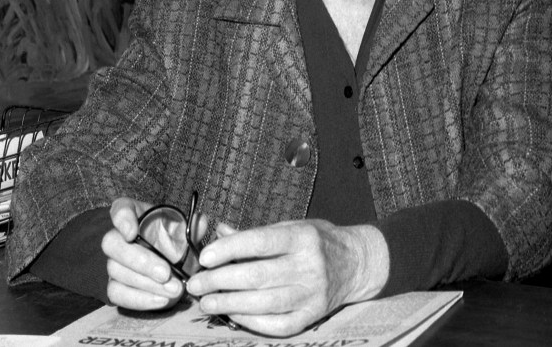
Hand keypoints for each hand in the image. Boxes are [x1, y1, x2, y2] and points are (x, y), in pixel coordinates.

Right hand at [101, 196, 206, 310]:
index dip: (122, 219)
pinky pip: (117, 294)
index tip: (132, 232)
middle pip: (112, 244)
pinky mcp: (115, 286)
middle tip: (165, 273)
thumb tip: (200, 222)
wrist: (176, 269)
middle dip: (140, 261)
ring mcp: (113, 262)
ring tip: (174, 289)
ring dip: (146, 283)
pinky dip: (140, 299)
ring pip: (116, 271)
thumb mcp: (186, 233)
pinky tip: (162, 300)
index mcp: (134, 215)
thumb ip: (192, 227)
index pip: (120, 209)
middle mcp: (118, 237)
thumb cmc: (176, 243)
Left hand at [185, 220, 388, 336]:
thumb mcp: (289, 227)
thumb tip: (217, 231)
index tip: (204, 257)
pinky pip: (278, 324)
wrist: (356, 263)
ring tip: (205, 301)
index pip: (260, 241)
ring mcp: (313, 294)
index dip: (229, 249)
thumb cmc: (316, 241)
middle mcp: (310, 266)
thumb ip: (254, 233)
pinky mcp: (313, 316)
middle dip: (220, 281)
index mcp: (302, 237)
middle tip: (195, 284)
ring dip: (230, 304)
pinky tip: (232, 315)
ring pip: (265, 303)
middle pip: (258, 275)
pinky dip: (251, 322)